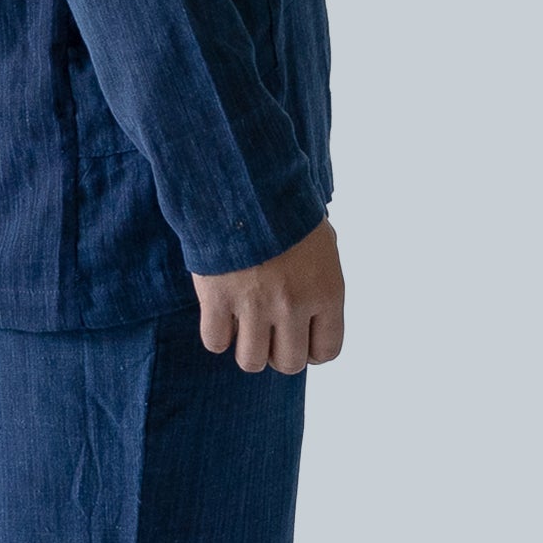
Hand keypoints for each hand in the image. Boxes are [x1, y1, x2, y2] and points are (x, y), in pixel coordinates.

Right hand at [190, 215, 344, 373]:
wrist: (244, 178)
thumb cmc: (285, 207)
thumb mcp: (322, 242)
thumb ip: (320, 283)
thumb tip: (314, 315)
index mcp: (326, 290)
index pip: (326, 351)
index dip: (311, 349)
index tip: (298, 336)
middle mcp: (294, 304)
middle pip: (289, 363)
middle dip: (278, 351)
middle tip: (268, 330)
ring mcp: (255, 304)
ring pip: (251, 361)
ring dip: (247, 346)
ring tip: (243, 322)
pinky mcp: (217, 298)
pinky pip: (215, 342)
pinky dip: (216, 333)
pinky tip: (219, 312)